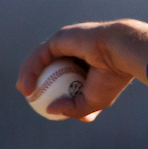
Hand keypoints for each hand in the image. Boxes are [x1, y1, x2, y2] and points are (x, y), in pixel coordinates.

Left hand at [16, 20, 147, 121]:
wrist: (122, 54)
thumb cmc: (112, 79)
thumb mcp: (94, 102)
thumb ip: (73, 108)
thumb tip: (49, 110)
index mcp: (92, 64)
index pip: (69, 78)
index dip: (57, 91)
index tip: (48, 105)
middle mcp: (79, 51)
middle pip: (53, 67)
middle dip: (39, 80)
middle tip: (32, 96)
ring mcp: (69, 43)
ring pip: (44, 60)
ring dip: (30, 76)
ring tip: (24, 91)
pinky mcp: (60, 38)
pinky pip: (40, 56)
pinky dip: (31, 71)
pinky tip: (26, 86)